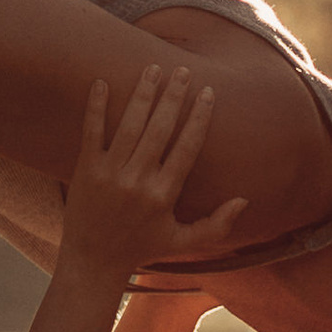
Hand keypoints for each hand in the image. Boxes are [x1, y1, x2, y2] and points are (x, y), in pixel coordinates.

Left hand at [59, 66, 247, 282]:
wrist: (93, 263)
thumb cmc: (141, 249)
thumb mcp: (183, 242)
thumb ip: (216, 224)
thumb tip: (244, 200)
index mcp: (164, 194)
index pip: (187, 147)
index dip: (199, 118)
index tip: (208, 92)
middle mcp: (138, 181)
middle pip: (159, 129)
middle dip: (173, 97)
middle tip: (183, 70)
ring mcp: (110, 174)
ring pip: (129, 126)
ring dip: (142, 94)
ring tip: (153, 68)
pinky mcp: (86, 171)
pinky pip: (91, 133)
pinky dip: (95, 108)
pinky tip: (100, 82)